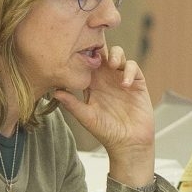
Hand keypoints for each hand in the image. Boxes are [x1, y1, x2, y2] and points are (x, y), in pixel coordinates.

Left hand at [53, 45, 155, 185]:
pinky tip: (124, 84)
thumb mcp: (86, 117)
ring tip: (113, 65)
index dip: (83, 55)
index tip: (79, 56)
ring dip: (116, 55)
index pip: (86, 63)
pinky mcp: (137, 84)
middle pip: (103, 53)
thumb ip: (72, 104)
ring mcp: (122, 79)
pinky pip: (133, 68)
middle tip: (97, 54)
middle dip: (100, 48)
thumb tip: (55, 92)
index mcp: (92, 85)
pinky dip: (129, 71)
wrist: (128, 143)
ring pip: (119, 55)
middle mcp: (107, 79)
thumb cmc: (106, 132)